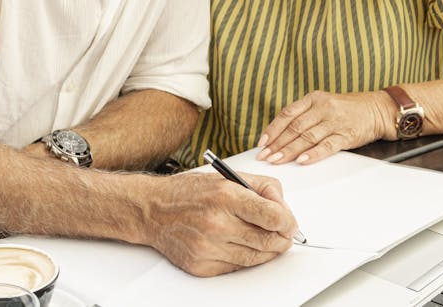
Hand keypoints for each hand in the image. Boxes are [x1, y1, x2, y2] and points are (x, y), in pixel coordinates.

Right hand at [143, 172, 296, 276]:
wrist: (152, 210)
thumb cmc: (189, 192)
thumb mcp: (227, 176)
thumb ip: (261, 187)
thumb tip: (283, 206)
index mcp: (226, 196)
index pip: (272, 217)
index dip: (288, 222)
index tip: (290, 223)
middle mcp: (217, 223)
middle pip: (267, 241)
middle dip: (282, 238)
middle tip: (285, 234)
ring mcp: (208, 247)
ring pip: (255, 257)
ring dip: (267, 250)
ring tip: (267, 240)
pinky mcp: (202, 265)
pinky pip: (236, 267)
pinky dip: (245, 258)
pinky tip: (242, 246)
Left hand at [257, 91, 395, 164]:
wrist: (377, 109)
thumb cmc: (347, 110)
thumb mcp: (323, 105)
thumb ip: (304, 116)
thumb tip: (279, 136)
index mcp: (313, 99)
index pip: (288, 114)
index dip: (273, 129)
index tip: (262, 142)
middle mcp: (323, 108)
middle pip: (294, 127)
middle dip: (277, 144)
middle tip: (265, 156)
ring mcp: (334, 121)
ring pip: (307, 137)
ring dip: (289, 151)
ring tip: (277, 160)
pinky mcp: (346, 135)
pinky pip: (326, 146)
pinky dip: (313, 154)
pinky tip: (302, 160)